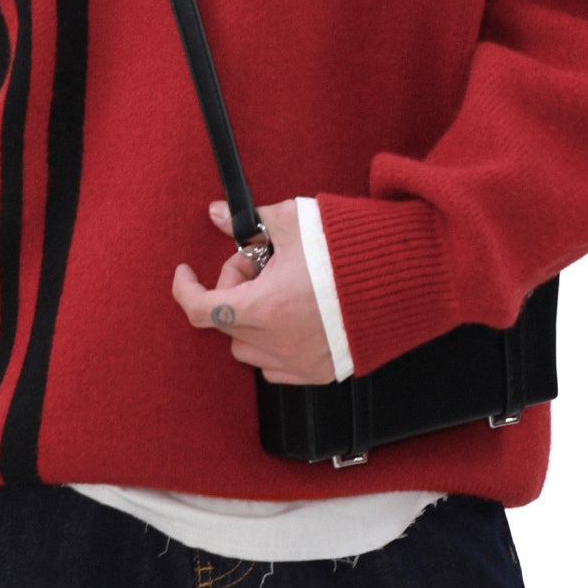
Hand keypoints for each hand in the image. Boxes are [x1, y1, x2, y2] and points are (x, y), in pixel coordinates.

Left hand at [172, 198, 335, 384]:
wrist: (400, 279)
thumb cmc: (347, 251)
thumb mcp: (293, 221)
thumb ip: (252, 221)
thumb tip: (217, 213)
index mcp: (264, 307)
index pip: (201, 309)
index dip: (186, 288)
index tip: (186, 273)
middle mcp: (276, 342)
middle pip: (225, 321)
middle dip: (233, 288)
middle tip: (260, 262)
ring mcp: (297, 363)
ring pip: (248, 348)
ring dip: (249, 319)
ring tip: (279, 288)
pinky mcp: (319, 373)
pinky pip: (275, 367)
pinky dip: (272, 343)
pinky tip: (293, 314)